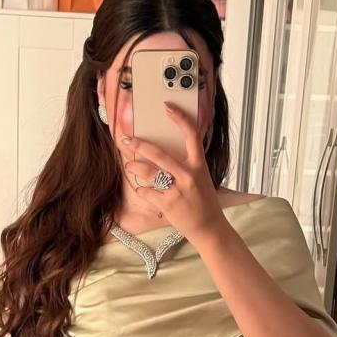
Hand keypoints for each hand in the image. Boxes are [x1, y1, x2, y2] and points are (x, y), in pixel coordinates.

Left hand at [121, 102, 225, 244]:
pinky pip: (147, 192)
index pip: (191, 135)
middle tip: (126, 139)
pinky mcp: (168, 205)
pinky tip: (141, 188)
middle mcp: (188, 176)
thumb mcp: (202, 178)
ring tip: (128, 164)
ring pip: (149, 173)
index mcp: (199, 166)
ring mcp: (177, 191)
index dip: (180, 119)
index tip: (168, 108)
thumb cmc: (204, 202)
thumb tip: (167, 152)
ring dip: (134, 167)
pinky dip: (141, 189)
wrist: (209, 228)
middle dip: (139, 145)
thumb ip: (188, 165)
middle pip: (159, 154)